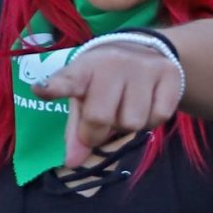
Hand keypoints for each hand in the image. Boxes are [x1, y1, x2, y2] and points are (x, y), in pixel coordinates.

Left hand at [36, 35, 181, 165]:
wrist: (146, 50)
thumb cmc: (106, 80)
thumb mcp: (85, 96)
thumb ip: (76, 129)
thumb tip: (74, 162)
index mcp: (84, 68)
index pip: (68, 80)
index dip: (54, 87)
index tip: (42, 90)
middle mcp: (113, 64)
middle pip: (101, 117)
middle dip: (96, 134)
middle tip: (97, 131)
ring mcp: (143, 68)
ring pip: (132, 122)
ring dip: (126, 127)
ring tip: (125, 112)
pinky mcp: (169, 75)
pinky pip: (158, 118)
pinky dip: (150, 122)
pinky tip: (146, 108)